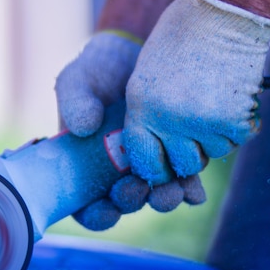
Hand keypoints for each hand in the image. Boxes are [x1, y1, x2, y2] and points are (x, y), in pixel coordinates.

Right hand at [55, 32, 206, 230]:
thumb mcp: (77, 82)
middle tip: (138, 189)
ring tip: (173, 190)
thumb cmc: (96, 71)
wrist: (132, 53)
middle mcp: (115, 173)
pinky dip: (189, 187)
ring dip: (165, 199)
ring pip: (155, 196)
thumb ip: (74, 102)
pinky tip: (195, 188)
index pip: (86, 206)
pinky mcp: (172, 153)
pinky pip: (182, 178)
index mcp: (84, 168)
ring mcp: (146, 165)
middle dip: (133, 202)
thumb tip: (82, 127)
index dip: (96, 215)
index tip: (105, 208)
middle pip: (124, 203)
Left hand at [123, 0, 269, 184]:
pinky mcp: (232, 121)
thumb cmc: (185, 33)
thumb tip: (158, 146)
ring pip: (215, 152)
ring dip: (219, 133)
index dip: (158, 165)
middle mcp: (167, 120)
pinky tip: (235, 94)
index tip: (168, 160)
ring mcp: (200, 123)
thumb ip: (150, 109)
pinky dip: (242, 122)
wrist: (223, 9)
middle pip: (184, 164)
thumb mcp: (149, 71)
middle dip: (193, 151)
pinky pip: (239, 138)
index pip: (144, 160)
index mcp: (141, 106)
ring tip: (217, 96)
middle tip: (201, 125)